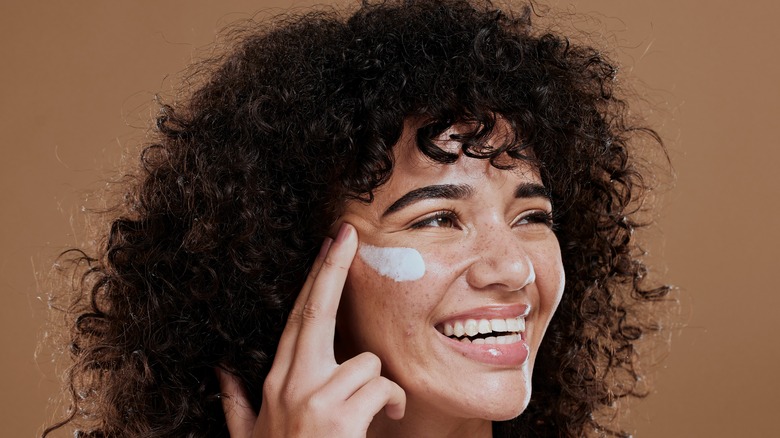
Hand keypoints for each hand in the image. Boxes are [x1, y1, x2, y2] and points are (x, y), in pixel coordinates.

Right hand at [216, 223, 405, 436]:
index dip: (312, 280)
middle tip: (345, 234)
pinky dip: (390, 401)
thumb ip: (235, 404)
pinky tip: (384, 419)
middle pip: (314, 312)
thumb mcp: (249, 437)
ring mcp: (313, 398)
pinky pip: (379, 386)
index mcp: (274, 383)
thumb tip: (222, 372)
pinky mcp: (338, 415)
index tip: (327, 247)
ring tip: (378, 409)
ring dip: (379, 384)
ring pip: (365, 361)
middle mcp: (290, 383)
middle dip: (331, 268)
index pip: (295, 319)